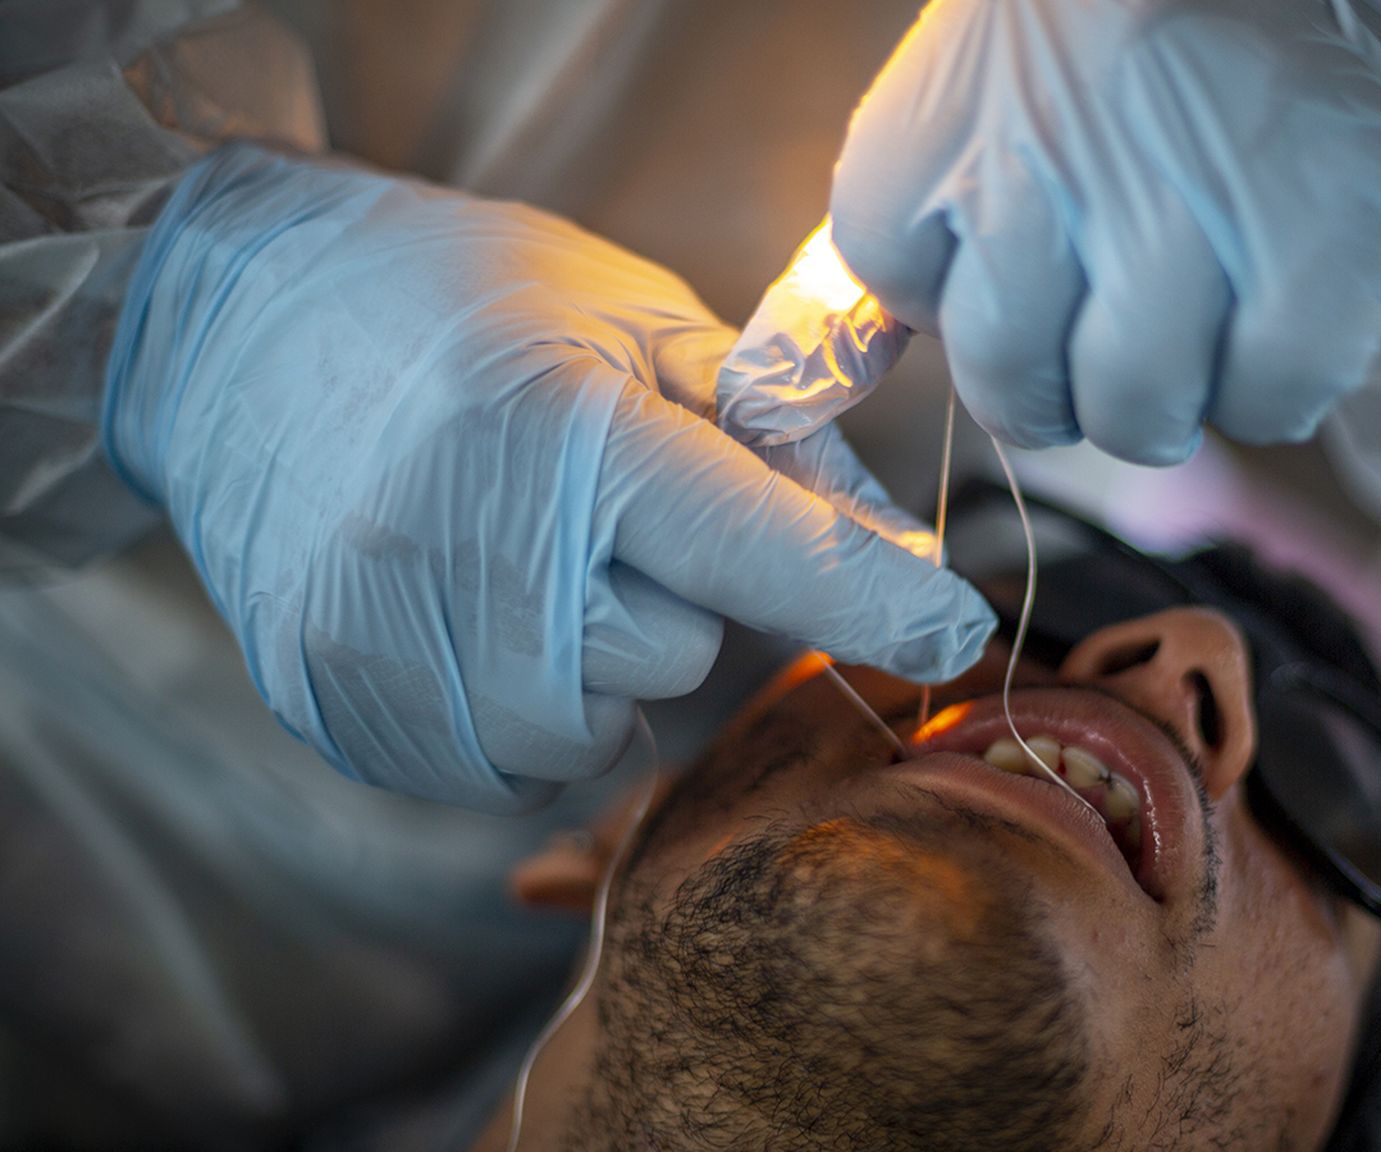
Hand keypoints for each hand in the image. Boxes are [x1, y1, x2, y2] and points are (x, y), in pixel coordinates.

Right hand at [105, 144, 991, 810]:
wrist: (232, 325)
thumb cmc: (458, 301)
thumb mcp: (634, 321)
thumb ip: (774, 438)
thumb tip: (900, 549)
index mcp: (562, 433)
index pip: (763, 551)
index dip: (876, 599)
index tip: (957, 628)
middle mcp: (469, 549)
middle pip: (678, 656)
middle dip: (682, 601)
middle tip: (613, 519)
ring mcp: (387, 641)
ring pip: (590, 729)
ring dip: (599, 667)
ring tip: (535, 563)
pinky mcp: (335, 703)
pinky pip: (497, 764)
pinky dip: (519, 707)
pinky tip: (476, 614)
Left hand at [721, 0, 1380, 463]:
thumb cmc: (1133, 50)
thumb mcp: (984, 101)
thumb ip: (899, 239)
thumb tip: (777, 392)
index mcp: (949, 106)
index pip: (899, 289)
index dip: (974, 297)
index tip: (1040, 250)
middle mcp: (1058, 147)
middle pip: (1013, 381)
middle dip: (1070, 378)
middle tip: (1131, 309)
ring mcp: (1197, 196)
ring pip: (1138, 410)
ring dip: (1176, 391)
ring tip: (1214, 304)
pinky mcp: (1335, 240)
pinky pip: (1269, 398)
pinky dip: (1280, 384)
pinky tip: (1295, 299)